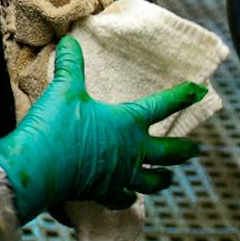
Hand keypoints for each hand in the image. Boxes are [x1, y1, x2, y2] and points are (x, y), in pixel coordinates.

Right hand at [0, 37, 206, 220]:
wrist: (40, 167)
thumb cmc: (57, 126)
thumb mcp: (64, 89)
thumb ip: (70, 65)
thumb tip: (68, 41)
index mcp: (127, 123)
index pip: (161, 106)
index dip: (182, 96)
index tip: (199, 91)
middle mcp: (130, 151)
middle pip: (166, 152)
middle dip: (184, 149)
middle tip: (199, 150)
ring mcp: (118, 176)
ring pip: (150, 181)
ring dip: (161, 179)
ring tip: (169, 178)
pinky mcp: (102, 192)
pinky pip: (121, 198)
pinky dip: (126, 198)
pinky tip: (128, 197)